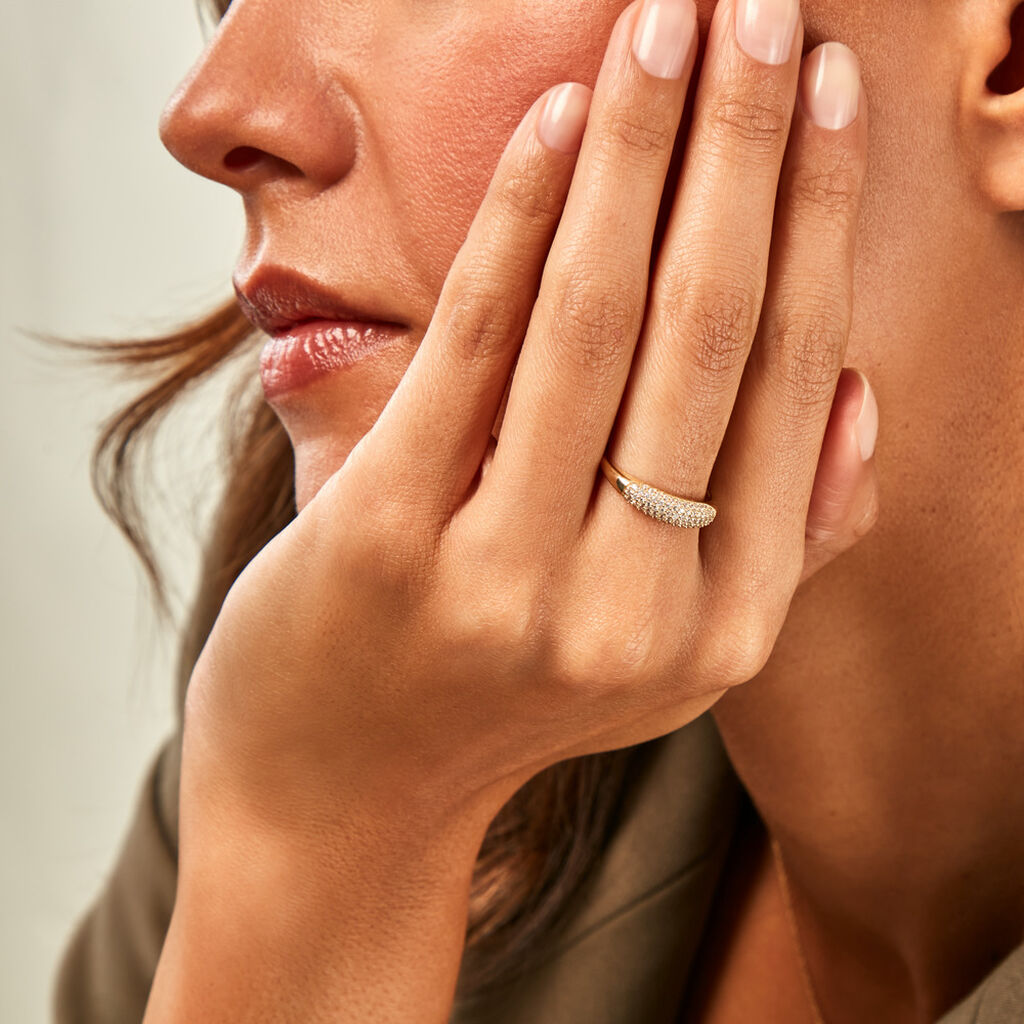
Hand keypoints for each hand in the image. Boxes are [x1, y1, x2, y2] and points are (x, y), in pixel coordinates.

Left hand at [184, 0, 872, 836]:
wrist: (343, 791)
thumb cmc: (499, 693)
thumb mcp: (662, 652)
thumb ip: (782, 540)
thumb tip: (857, 393)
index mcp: (724, 629)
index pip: (792, 383)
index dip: (819, 222)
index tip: (832, 97)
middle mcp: (637, 612)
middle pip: (715, 332)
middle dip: (751, 149)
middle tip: (771, 12)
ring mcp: (511, 582)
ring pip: (600, 322)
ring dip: (645, 151)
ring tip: (671, 24)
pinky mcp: (391, 543)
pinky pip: (474, 349)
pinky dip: (520, 219)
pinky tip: (559, 118)